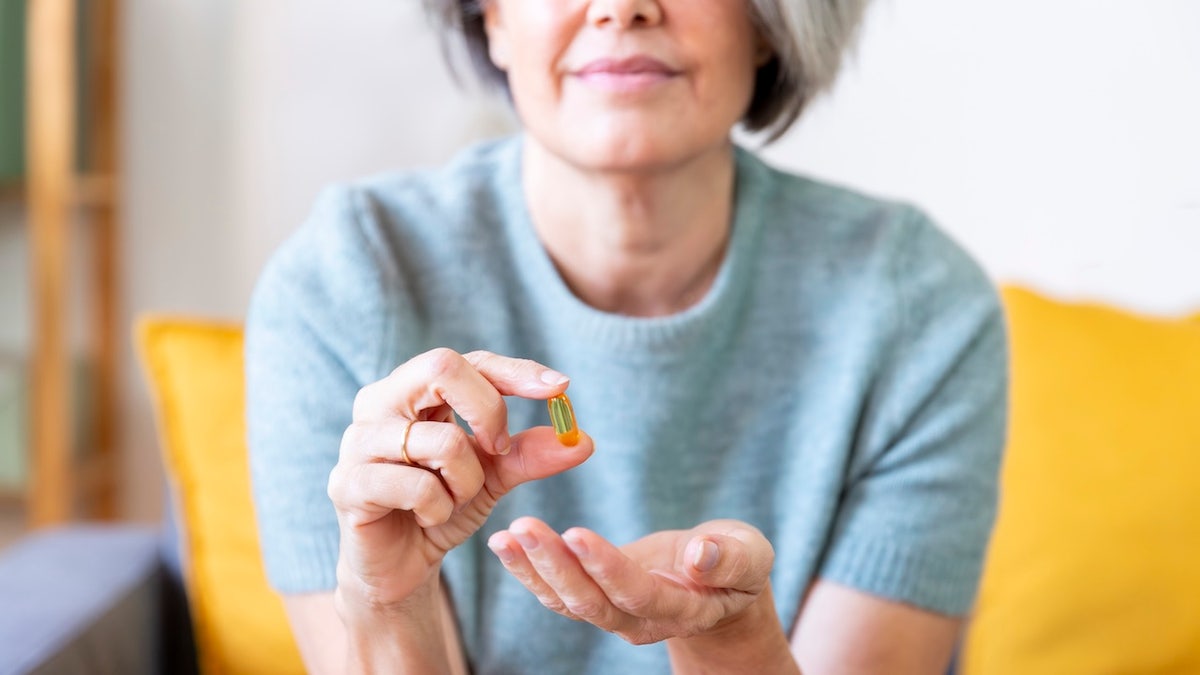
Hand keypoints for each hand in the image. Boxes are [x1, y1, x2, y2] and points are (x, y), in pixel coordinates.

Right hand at [327, 348, 593, 619]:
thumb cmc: (441, 505)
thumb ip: (531, 454)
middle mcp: (378, 402)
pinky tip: (429, 518)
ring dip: (467, 480)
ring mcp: (358, 441)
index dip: (515, 372)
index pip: (468, 361)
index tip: (560, 388)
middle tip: (499, 450)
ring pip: (442, 440)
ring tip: (454, 498)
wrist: (400, 566)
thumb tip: (583, 440)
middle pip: (443, 367)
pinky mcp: (348, 484)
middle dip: (489, 411)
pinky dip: (440, 508)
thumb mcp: (494, 476)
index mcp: (411, 389)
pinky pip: (418, 487)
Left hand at [486, 517, 774, 645]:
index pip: (638, 594)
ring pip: (567, 601)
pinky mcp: (596, 598)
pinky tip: (506, 544)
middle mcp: (641, 621)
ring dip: (534, 569)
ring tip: (504, 536)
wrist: (719, 582)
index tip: (576, 533)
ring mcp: (615, 614)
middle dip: (555, 565)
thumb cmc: (737, 561)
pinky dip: (530, 570)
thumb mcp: (749, 554)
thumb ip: (730, 558)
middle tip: (524, 528)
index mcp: (683, 609)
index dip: (607, 568)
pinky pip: (558, 592)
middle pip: (591, 602)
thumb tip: (702, 553)